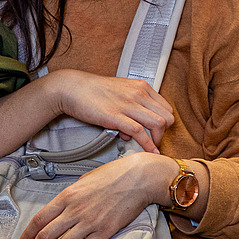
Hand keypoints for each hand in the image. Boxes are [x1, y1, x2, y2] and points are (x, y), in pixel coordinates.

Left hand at [18, 153, 174, 238]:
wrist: (138, 178)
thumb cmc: (113, 175)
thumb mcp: (84, 180)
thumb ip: (71, 196)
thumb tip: (62, 207)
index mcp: (67, 196)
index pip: (39, 219)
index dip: (27, 234)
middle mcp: (75, 210)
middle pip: (46, 236)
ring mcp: (90, 222)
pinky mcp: (105, 231)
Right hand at [46, 70, 174, 152]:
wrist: (72, 88)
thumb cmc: (93, 91)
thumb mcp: (120, 91)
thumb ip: (131, 107)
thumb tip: (133, 129)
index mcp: (141, 87)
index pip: (166, 107)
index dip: (165, 122)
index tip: (159, 131)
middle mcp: (138, 94)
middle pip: (166, 116)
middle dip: (164, 132)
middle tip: (155, 140)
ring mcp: (128, 105)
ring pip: (158, 124)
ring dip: (158, 139)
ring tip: (152, 147)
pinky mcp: (115, 116)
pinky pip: (139, 132)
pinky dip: (148, 144)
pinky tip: (149, 151)